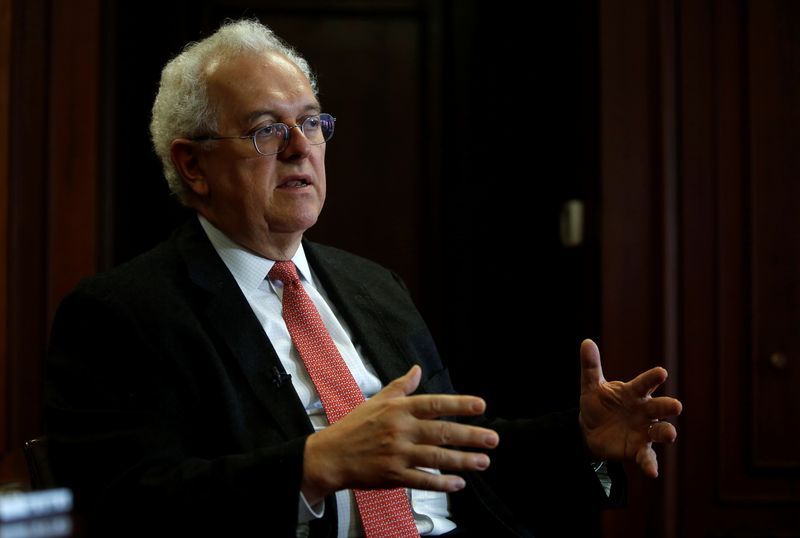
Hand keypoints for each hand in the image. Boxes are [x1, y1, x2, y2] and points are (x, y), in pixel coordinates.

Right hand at [302, 365, 498, 502]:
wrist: (330, 455)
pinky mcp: (393, 475)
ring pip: (436, 457)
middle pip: (441, 431)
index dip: (459, 405)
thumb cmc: (354, 427)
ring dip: (462, 460)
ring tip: (483, 462)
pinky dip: (441, 483)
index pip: (434, 404)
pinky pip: (422, 480)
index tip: (481, 406)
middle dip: (470, 436)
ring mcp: (397, 454)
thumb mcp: (377, 401)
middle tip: (492, 439)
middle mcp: (400, 429)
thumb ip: (400, 386)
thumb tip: (417, 370)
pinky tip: (458, 483)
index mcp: (398, 409)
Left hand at [578, 339, 682, 477]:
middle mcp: (644, 411)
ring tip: (670, 434)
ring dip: (666, 432)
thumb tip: (586, 342)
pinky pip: (647, 457)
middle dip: (667, 406)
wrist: (590, 430)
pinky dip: (650, 464)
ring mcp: (644, 431)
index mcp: (634, 393)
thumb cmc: (598, 404)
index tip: (661, 373)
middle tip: (675, 406)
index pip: (645, 383)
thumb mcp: (591, 386)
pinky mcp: (638, 450)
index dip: (653, 378)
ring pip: (660, 431)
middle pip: (659, 407)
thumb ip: (591, 366)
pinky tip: (652, 472)